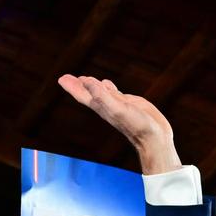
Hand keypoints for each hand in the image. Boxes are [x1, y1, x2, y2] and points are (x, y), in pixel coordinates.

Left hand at [57, 74, 178, 174]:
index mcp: (101, 108)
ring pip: (100, 92)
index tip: (62, 78)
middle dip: (77, 86)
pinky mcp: (129, 103)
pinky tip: (106, 84)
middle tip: (65, 77)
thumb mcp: (118, 109)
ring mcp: (117, 105)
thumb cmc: (137, 126)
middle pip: (88, 94)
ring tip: (84, 78)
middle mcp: (107, 106)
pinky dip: (108, 87)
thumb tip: (87, 82)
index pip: (83, 95)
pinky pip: (115, 93)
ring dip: (92, 85)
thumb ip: (103, 96)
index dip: (72, 87)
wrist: (154, 138)